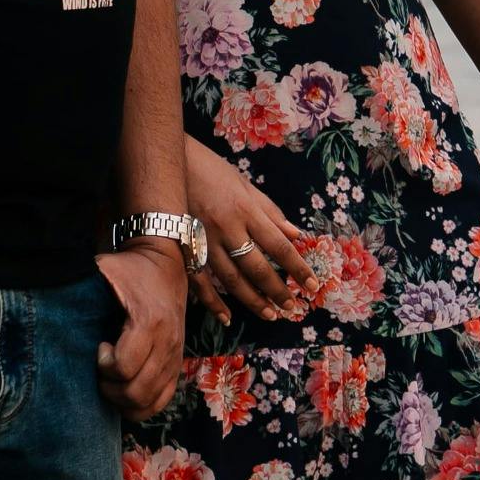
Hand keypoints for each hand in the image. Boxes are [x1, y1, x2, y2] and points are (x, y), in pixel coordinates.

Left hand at [95, 243, 185, 416]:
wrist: (166, 264)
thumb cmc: (130, 268)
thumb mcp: (104, 268)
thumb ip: (79, 281)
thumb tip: (42, 290)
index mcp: (150, 320)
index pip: (124, 366)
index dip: (103, 365)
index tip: (98, 347)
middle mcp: (168, 343)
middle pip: (136, 390)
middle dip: (110, 388)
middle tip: (99, 369)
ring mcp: (175, 357)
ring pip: (148, 402)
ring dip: (122, 399)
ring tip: (110, 380)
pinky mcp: (176, 365)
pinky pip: (161, 401)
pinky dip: (140, 406)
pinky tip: (123, 391)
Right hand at [179, 140, 316, 325]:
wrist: (167, 163)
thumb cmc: (210, 171)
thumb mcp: (245, 185)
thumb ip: (270, 212)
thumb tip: (297, 235)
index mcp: (245, 210)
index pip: (278, 245)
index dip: (297, 267)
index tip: (313, 285)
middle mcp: (226, 228)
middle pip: (256, 267)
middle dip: (277, 291)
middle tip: (293, 308)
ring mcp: (203, 240)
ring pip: (230, 279)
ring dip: (251, 300)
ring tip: (269, 314)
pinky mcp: (183, 248)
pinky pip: (199, 282)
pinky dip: (212, 302)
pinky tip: (226, 317)